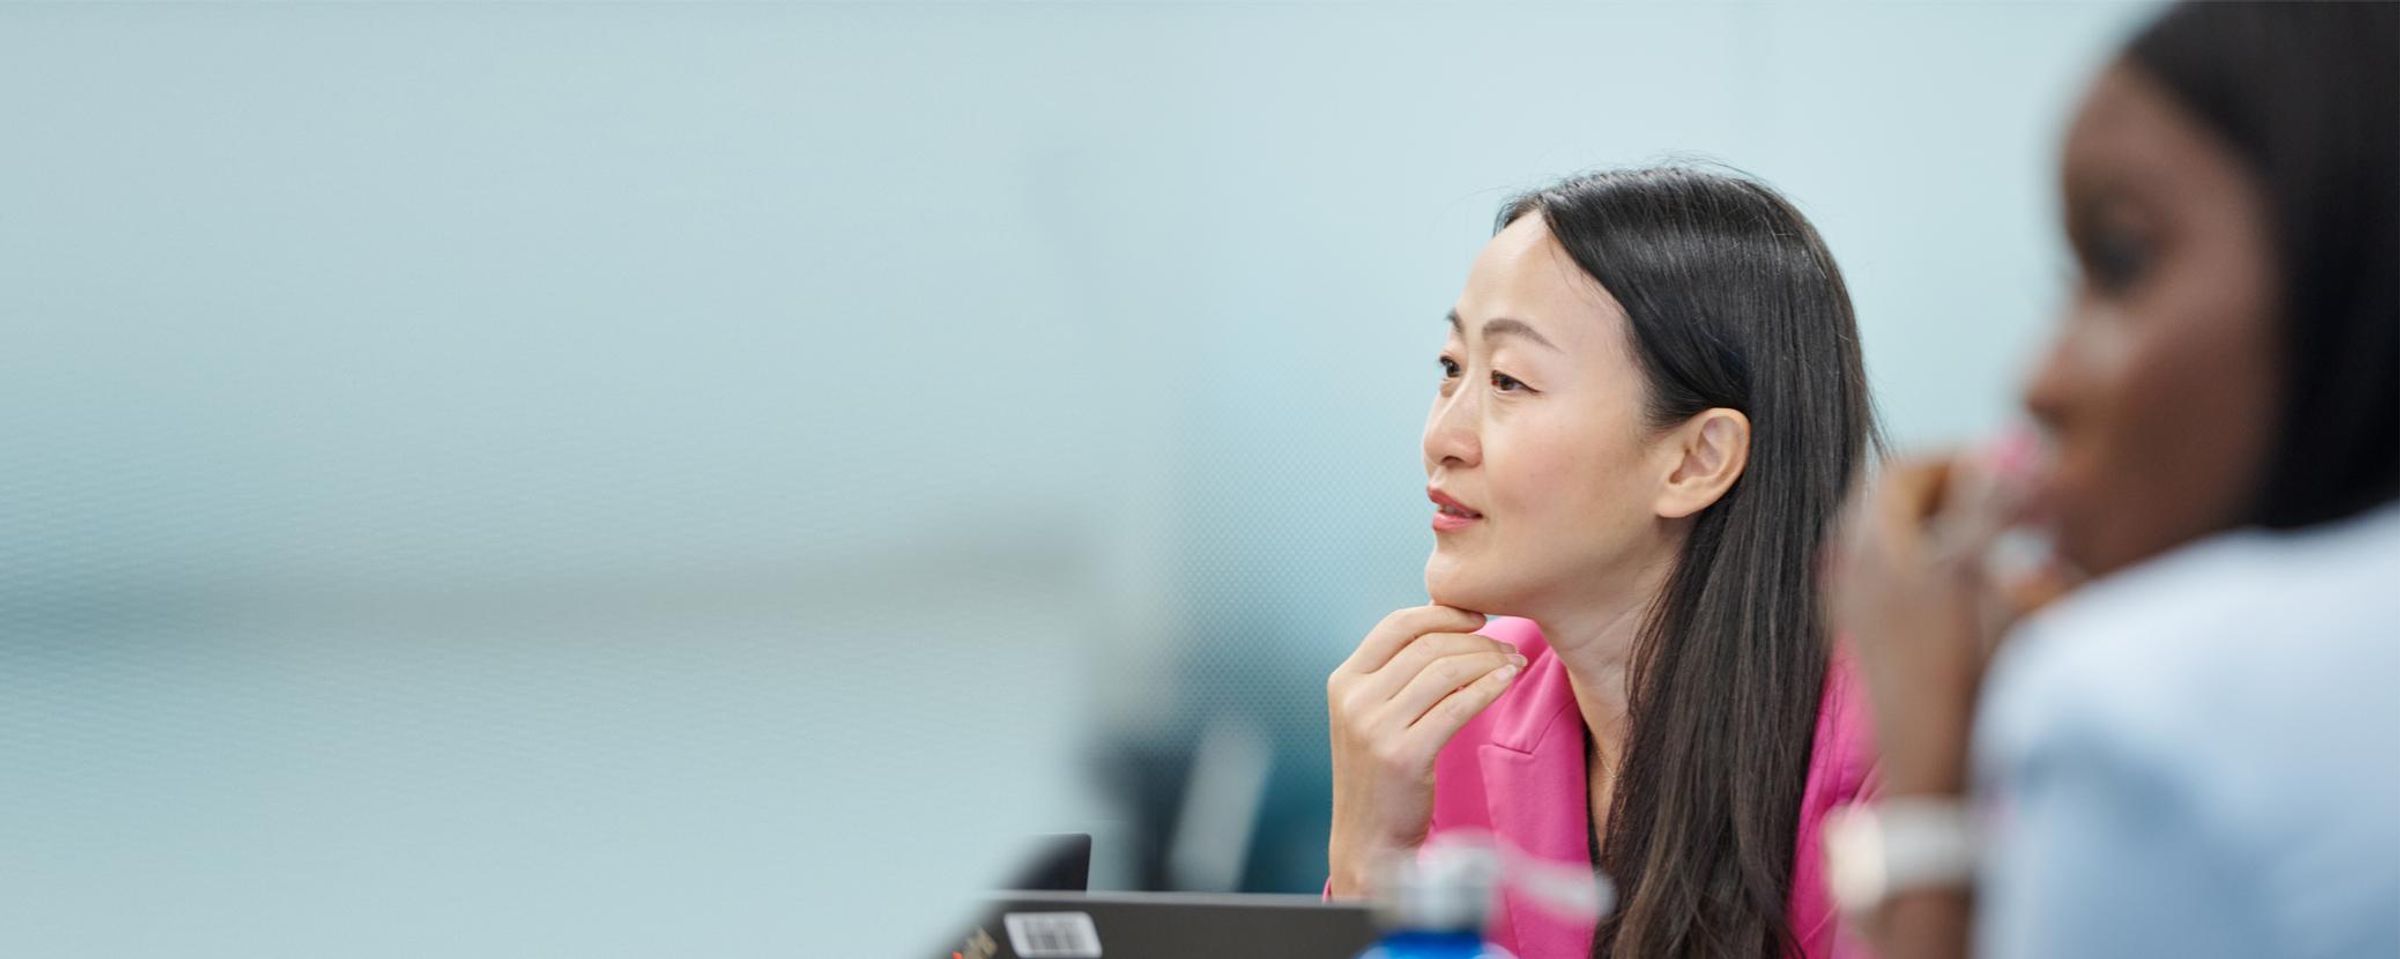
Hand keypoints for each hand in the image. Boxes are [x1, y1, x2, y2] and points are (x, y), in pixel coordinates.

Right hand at [1325, 605, 1522, 896]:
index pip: (1397, 625)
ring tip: (1513, 663)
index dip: (1443, 613)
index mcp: (1344, 680)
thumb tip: (1447, 623)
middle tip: (1507, 645)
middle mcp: (1355, 699)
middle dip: (1475, 638)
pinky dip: (1488, 688)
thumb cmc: (1380, 773)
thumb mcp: (1372, 715)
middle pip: (1427, 645)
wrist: (1368, 840)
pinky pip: (1458, 706)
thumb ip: (1396, 674)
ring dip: (1487, 660)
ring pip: (1445, 671)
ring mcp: (1375, 727)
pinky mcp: (1404, 755)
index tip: (1479, 617)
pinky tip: (1507, 682)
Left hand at [1826, 457, 2006, 795]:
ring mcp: (1854, 608)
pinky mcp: (1871, 642)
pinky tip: (1974, 588)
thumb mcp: (1975, 572)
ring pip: (1899, 543)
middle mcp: (1847, 571)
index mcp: (1865, 545)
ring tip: (1995, 538)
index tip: (1999, 464)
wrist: (1931, 761)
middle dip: (1950, 491)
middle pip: (1894, 505)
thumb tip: (2001, 449)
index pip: (1898, 470)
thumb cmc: (1956, 665)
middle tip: (2002, 496)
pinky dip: (1937, 568)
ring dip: (1945, 529)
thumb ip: (1986, 505)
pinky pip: (1900, 582)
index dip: (1952, 459)